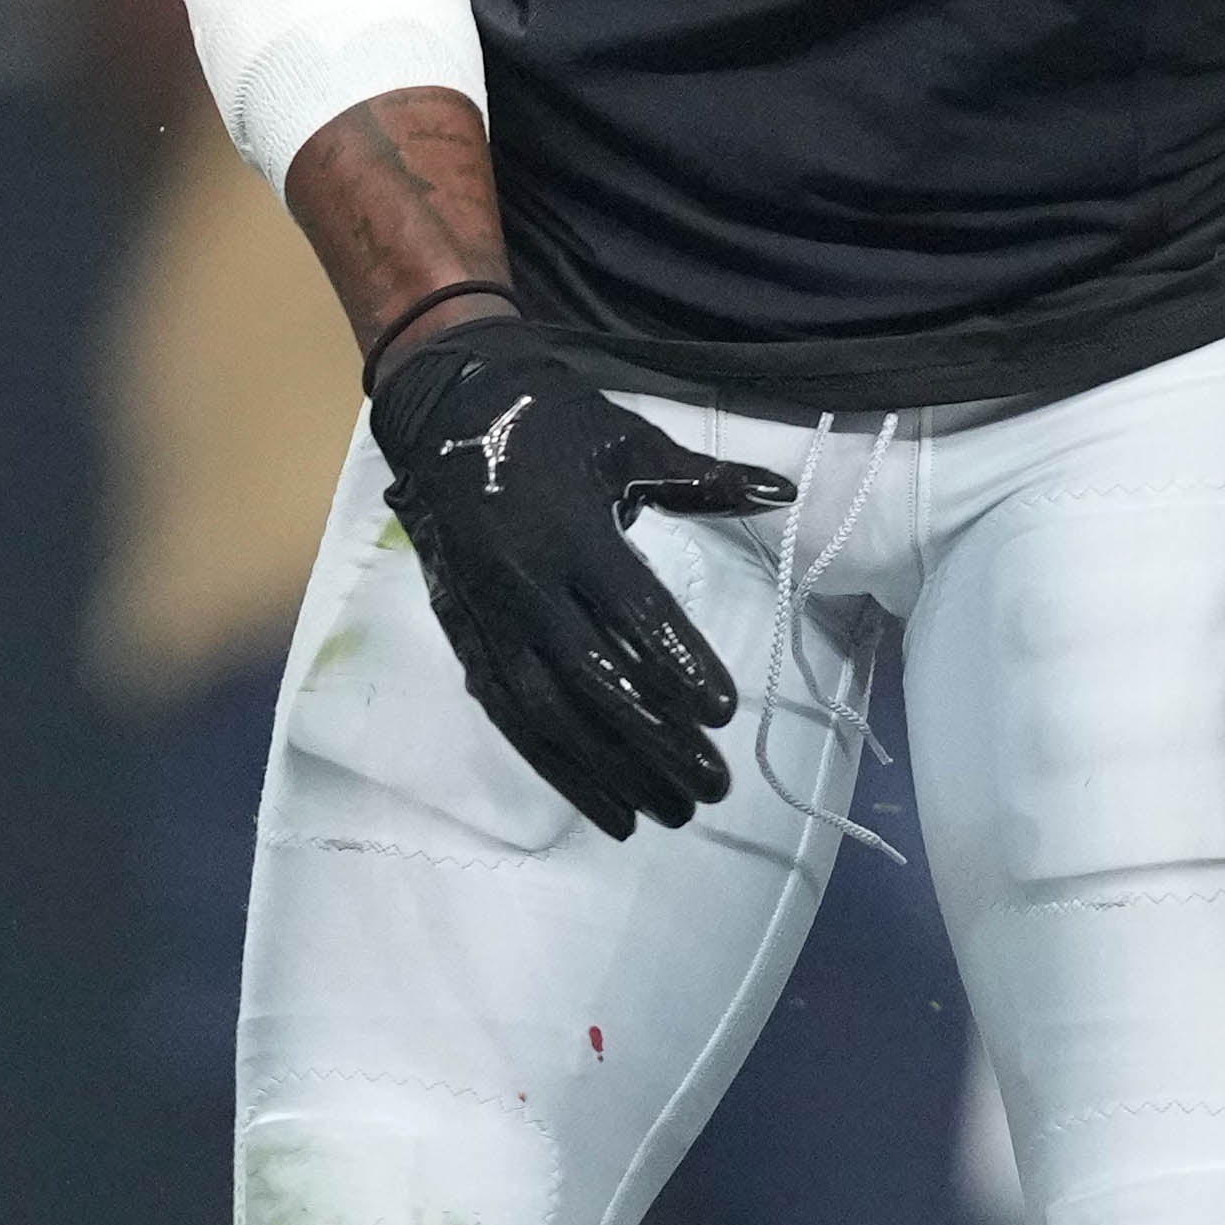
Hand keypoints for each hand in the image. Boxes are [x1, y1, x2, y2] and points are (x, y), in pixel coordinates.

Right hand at [364, 303, 793, 835]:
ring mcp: (489, 620)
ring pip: (548, 715)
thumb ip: (704, 479)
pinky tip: (607, 808)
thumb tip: (784, 492)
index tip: (724, 714)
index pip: (630, 611)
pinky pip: (510, 719)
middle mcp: (523, 585)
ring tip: (670, 811)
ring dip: (610, 771)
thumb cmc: (547, 422)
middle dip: (655, 742)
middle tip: (713, 786)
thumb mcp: (627, 440)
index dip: (677, 663)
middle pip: (593, 682)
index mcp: (568, 532)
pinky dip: (558, 770)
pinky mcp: (466, 641)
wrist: (439, 412)